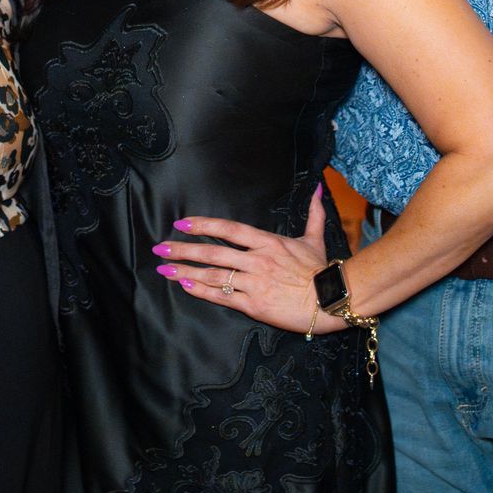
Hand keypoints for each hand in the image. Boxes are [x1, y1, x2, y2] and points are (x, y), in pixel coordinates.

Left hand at [155, 187, 345, 334]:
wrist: (331, 300)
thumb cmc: (321, 271)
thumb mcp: (314, 238)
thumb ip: (312, 213)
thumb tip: (319, 187)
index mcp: (268, 242)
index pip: (229, 229)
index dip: (203, 225)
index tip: (182, 224)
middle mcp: (257, 260)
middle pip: (213, 252)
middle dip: (183, 250)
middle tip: (160, 248)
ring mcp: (254, 283)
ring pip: (213, 275)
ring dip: (185, 272)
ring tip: (165, 269)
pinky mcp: (255, 305)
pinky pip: (223, 296)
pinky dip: (203, 291)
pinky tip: (186, 287)